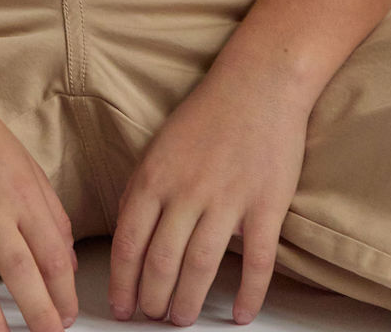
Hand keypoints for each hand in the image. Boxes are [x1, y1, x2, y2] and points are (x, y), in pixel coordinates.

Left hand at [108, 60, 310, 324]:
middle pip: (162, 263)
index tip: (123, 308)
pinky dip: (248, 295)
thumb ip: (141, 189)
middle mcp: (187, 191)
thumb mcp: (159, 146)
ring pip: (201, 268)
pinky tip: (241, 314)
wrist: (259, 82)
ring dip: (189, 302)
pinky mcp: (267, 205)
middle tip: (154, 317)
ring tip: (183, 318)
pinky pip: (257, 263)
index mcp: (155, 176)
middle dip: (154, 300)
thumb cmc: (208, 113)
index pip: (129, 244)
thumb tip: (127, 235)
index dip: (123, 284)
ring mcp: (228, 199)